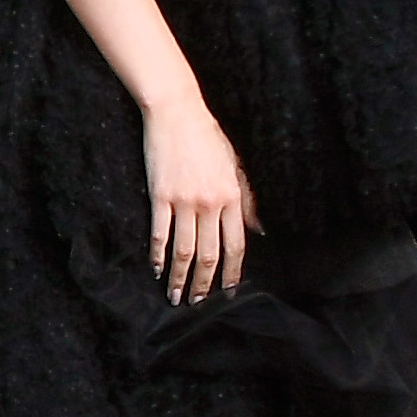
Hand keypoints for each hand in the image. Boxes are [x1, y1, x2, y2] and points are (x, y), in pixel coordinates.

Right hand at [143, 98, 253, 303]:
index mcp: (233, 197)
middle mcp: (211, 203)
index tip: (228, 292)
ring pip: (185, 250)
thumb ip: (247, 200)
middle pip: (209, 253)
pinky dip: (158, 255)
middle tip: (198, 303)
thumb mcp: (235, 166)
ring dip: (180, 277)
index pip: (236, 245)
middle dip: (204, 282)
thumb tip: (259, 230)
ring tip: (175, 296)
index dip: (233, 273)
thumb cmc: (208, 136)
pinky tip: (156, 269)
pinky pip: (160, 233)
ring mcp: (185, 200)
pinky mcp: (161, 195)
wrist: (178, 113)